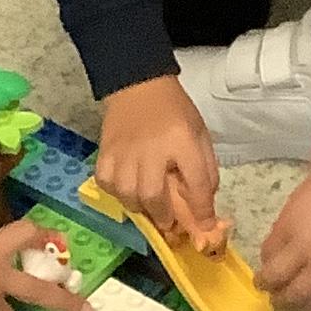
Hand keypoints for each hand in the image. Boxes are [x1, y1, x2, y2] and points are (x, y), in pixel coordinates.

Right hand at [96, 75, 220, 240]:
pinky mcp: (105, 151)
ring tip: (147, 206)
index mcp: (182, 141)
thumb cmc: (173, 111)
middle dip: (163, 216)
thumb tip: (204, 204)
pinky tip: (127, 189)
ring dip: (140, 207)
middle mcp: (152, 148)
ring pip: (127, 193)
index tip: (204, 225)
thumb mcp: (199, 134)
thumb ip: (205, 169)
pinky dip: (117, 193)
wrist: (139, 84)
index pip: (196, 182)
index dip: (202, 209)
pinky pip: (106, 183)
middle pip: (154, 194)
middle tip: (168, 223)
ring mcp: (125, 151)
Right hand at [259, 159, 310, 310]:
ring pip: (274, 277)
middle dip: (282, 305)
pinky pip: (268, 251)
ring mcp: (301, 248)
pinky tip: (269, 258)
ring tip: (265, 284)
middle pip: (294, 296)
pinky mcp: (284, 228)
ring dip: (266, 284)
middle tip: (276, 304)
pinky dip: (266, 258)